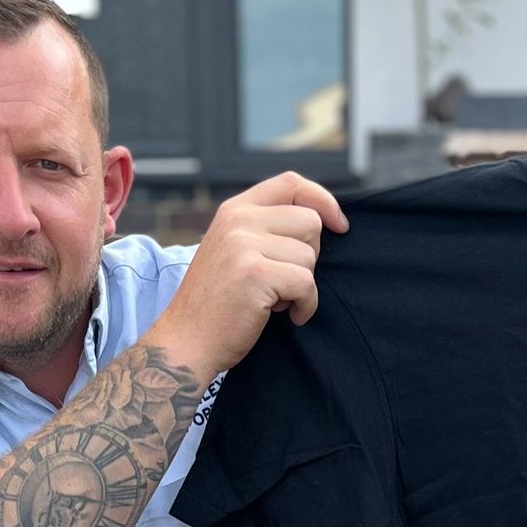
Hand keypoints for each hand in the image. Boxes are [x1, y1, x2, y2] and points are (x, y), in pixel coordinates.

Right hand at [157, 170, 349, 381]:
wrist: (186, 342)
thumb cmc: (216, 305)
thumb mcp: (234, 252)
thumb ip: (264, 230)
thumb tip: (318, 221)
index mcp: (234, 210)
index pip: (291, 183)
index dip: (323, 200)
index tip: (339, 224)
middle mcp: (238, 220)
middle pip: (309, 221)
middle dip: (309, 256)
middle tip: (285, 281)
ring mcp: (244, 245)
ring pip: (309, 256)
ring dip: (303, 285)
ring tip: (276, 300)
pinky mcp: (255, 274)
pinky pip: (306, 283)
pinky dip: (306, 306)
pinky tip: (288, 316)